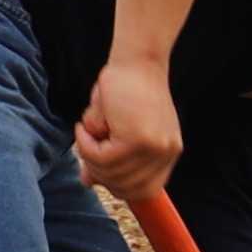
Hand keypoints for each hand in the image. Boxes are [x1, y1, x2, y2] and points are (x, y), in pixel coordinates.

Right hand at [74, 54, 183, 199]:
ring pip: (110, 173)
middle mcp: (166, 153)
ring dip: (89, 155)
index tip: (98, 171)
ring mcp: (154, 148)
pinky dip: (86, 145)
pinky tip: (84, 127)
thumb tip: (87, 182)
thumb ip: (108, 158)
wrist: (136, 60)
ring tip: (86, 132)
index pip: (145, 191)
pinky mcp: (138, 140)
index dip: (117, 187)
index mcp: (167, 153)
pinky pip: (101, 157)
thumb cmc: (125, 90)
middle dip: (99, 173)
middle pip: (125, 188)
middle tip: (86, 150)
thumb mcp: (117, 130)